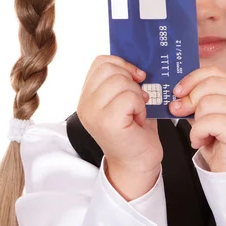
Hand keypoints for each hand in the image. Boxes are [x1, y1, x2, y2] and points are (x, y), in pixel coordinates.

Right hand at [77, 55, 162, 176]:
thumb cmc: (134, 130)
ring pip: (121, 82)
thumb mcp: (124, 99)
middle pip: (110, 69)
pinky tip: (138, 119)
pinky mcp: (107, 122)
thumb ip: (122, 80)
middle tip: (137, 101)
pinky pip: (129, 97)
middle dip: (131, 81)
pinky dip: (140, 106)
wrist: (137, 163)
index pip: (101, 62)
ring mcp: (93, 113)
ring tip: (136, 112)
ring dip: (137, 95)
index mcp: (87, 95)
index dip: (123, 65)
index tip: (137, 78)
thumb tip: (135, 63)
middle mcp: (85, 104)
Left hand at [168, 65, 225, 171]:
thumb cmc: (223, 145)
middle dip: (189, 99)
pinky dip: (198, 133)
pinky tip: (201, 141)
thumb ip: (199, 101)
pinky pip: (207, 121)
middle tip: (180, 113)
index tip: (178, 91)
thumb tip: (178, 94)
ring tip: (200, 134)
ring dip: (196, 121)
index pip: (214, 72)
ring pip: (206, 103)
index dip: (192, 79)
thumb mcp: (209, 116)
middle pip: (208, 84)